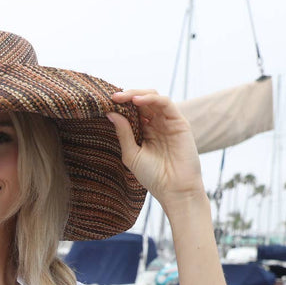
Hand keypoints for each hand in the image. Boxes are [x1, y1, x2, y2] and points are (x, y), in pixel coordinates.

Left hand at [105, 89, 206, 207]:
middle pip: (142, 101)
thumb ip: (123, 133)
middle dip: (127, 96)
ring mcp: (168, 122)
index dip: (121, 105)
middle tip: (113, 97)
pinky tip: (137, 101)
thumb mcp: (132, 154)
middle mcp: (157, 124)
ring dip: (137, 94)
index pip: (133, 111)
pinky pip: (165, 103)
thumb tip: (110, 113)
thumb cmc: (153, 176)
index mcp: (145, 131)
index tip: (106, 102)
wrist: (174, 190)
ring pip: (153, 98)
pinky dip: (151, 99)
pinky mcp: (179, 122)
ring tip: (123, 97)